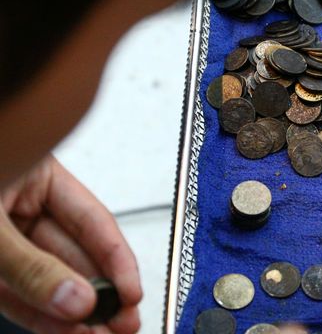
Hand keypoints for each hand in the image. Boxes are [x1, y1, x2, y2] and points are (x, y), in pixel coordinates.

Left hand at [0, 156, 140, 333]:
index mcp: (36, 178)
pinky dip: (42, 315)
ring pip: (50, 279)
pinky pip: (20, 294)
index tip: (132, 292)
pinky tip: (66, 331)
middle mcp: (23, 207)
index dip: (117, 260)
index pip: (92, 220)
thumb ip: (31, 266)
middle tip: (123, 323)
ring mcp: (5, 238)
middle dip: (100, 294)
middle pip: (74, 256)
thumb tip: (76, 298)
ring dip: (74, 313)